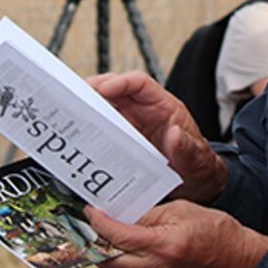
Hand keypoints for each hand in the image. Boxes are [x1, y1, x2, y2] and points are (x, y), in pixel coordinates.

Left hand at [85, 199, 267, 267]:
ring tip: (110, 224)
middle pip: (109, 260)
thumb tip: (124, 214)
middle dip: (94, 241)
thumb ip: (150, 214)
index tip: (89, 210)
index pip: (118, 237)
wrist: (238, 258)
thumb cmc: (216, 230)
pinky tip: (131, 235)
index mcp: (162, 246)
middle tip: (88, 222)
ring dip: (112, 246)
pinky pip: (136, 267)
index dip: (98, 222)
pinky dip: (128, 252)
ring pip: (121, 264)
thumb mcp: (182, 210)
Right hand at [88, 71, 225, 201]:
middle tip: (75, 97)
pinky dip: (90, 128)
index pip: (139, 84)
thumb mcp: (196, 159)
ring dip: (89, 107)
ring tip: (70, 113)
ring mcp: (133, 125)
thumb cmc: (197, 166)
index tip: (102, 89)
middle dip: (95, 90)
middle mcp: (145, 112)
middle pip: (117, 90)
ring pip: (107, 107)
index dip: (119, 82)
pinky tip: (78, 135)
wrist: (195, 184)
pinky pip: (104, 128)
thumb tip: (176, 135)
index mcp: (164, 107)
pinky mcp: (123, 140)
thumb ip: (187, 148)